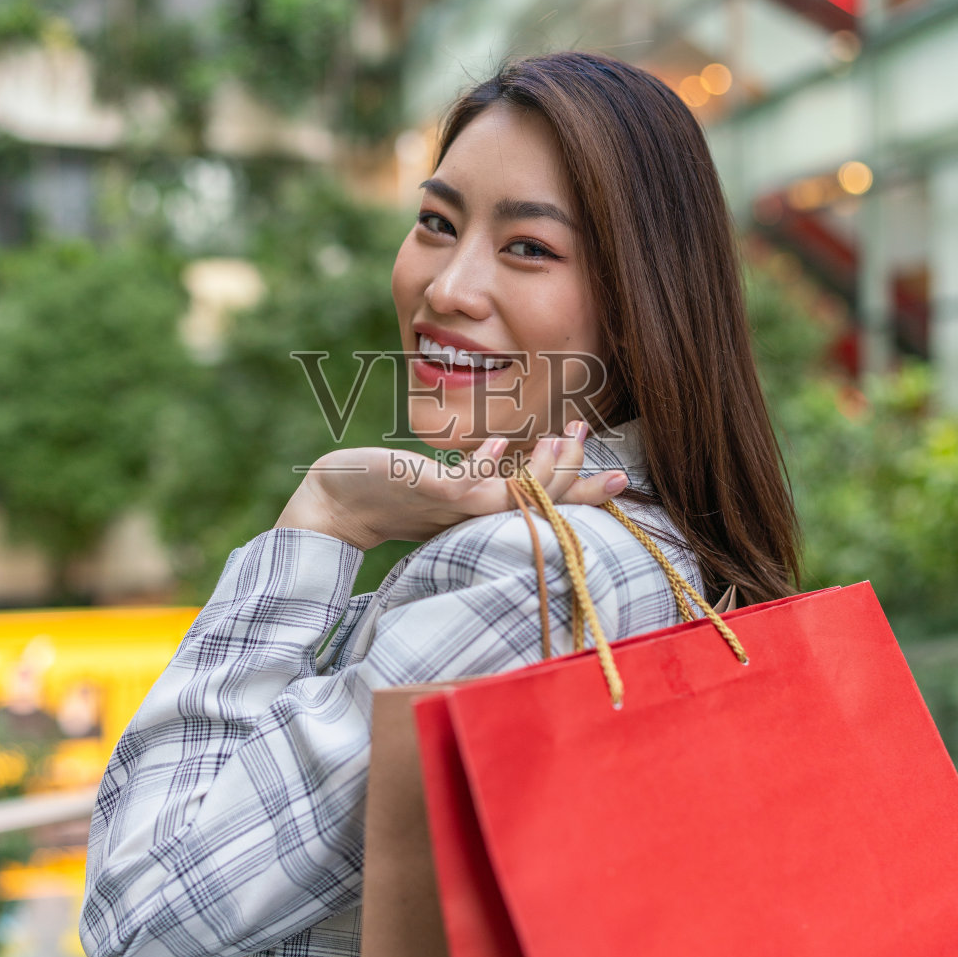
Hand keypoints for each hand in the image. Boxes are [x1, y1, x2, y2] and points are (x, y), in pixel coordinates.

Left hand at [274, 421, 630, 549]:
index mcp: (482, 516)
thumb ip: (481, 477)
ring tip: (564, 438)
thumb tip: (515, 456)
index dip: (582, 495)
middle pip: (536, 506)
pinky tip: (501, 444)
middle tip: (606, 460)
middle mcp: (471, 517)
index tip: (622, 478)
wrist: (336, 503)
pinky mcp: (424, 493)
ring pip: (508, 497)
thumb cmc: (393, 491)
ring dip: (540, 471)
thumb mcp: (446, 485)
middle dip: (575, 484)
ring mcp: (449, 508)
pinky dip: (483, 466)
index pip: (543, 506)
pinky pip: (462, 485)